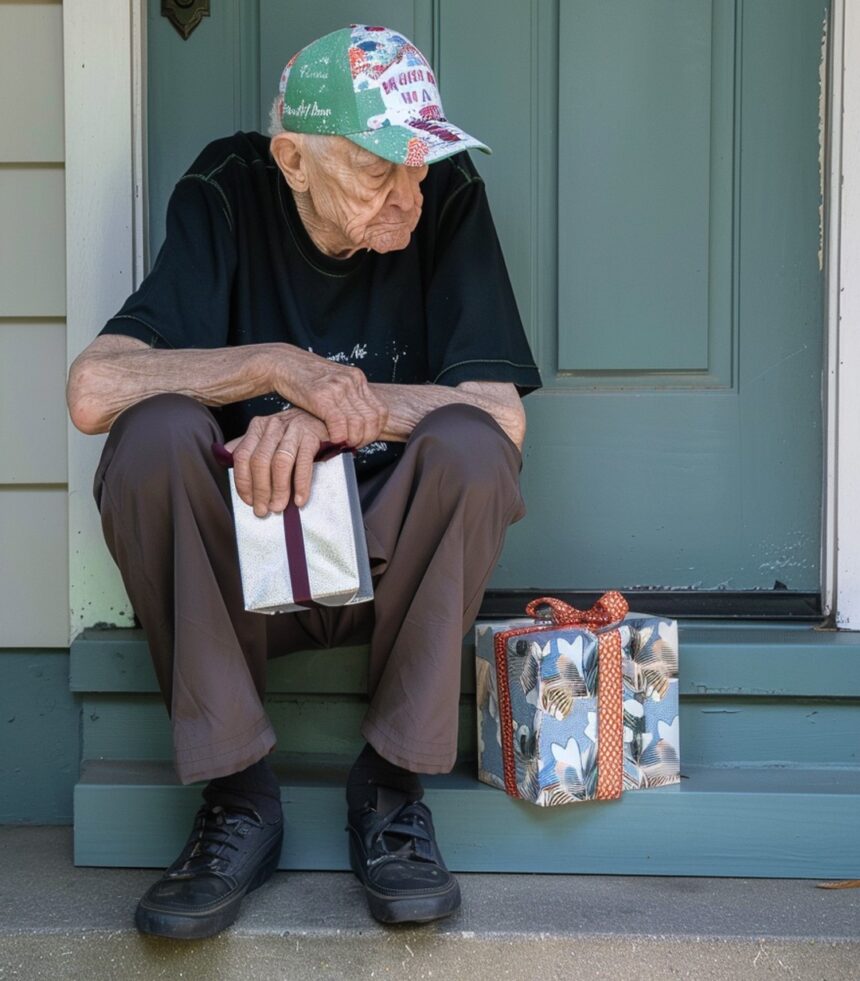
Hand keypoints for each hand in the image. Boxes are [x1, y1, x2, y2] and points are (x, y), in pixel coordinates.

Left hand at [226, 409, 329, 515]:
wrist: (324, 417)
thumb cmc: (294, 431)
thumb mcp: (268, 434)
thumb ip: (248, 444)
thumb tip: (226, 455)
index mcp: (258, 427)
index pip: (243, 456)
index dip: (243, 482)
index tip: (249, 500)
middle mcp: (273, 427)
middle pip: (260, 461)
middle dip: (260, 490)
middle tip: (264, 509)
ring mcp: (293, 430)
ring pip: (280, 463)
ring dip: (279, 489)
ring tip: (279, 506)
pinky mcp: (312, 437)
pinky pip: (304, 463)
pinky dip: (301, 484)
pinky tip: (299, 499)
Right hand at [271, 346, 387, 447]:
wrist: (282, 362)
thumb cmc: (305, 379)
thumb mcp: (334, 384)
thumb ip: (347, 400)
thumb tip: (357, 426)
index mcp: (357, 378)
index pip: (381, 412)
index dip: (375, 431)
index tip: (363, 439)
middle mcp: (351, 381)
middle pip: (373, 419)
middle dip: (365, 439)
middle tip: (353, 445)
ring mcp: (337, 387)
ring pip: (358, 423)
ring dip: (352, 440)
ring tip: (342, 444)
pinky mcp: (321, 395)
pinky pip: (339, 423)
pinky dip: (339, 436)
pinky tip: (333, 440)